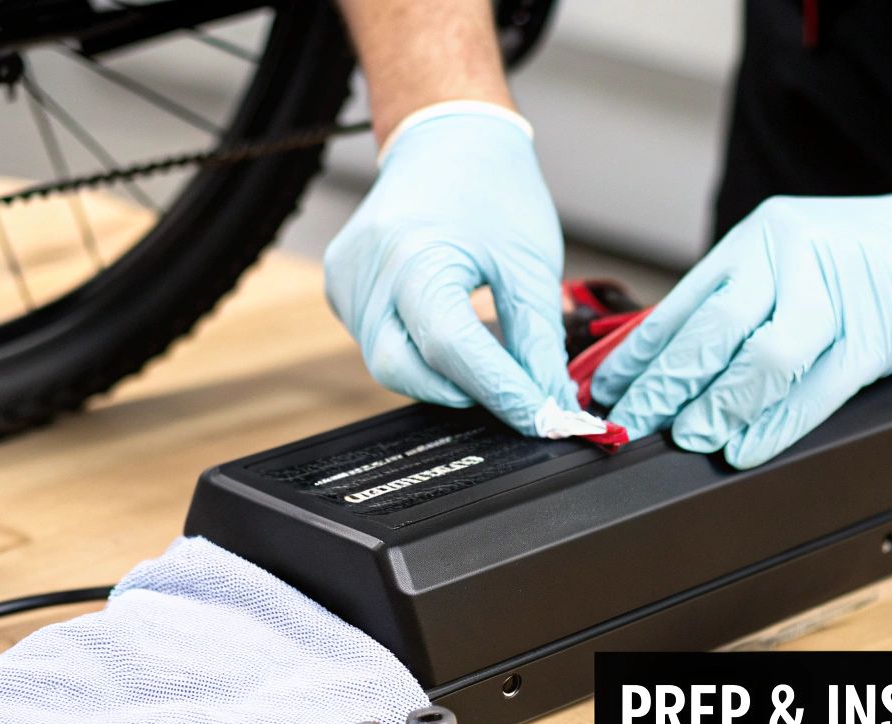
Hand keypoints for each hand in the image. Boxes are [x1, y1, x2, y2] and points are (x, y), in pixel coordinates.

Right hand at [324, 103, 578, 435]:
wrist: (446, 137)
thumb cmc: (490, 185)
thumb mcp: (529, 262)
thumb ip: (538, 339)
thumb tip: (550, 402)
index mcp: (415, 254)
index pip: (454, 350)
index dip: (500, 392)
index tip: (542, 419)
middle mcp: (368, 270)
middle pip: (406, 370)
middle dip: (465, 391)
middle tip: (517, 390)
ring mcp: (346, 281)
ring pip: (391, 363)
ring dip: (444, 373)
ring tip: (489, 353)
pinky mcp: (342, 289)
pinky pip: (379, 343)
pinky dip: (420, 352)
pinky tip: (449, 329)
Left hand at [591, 174, 891, 467]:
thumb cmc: (877, 257)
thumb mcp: (798, 263)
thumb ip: (744, 305)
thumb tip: (672, 366)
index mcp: (760, 240)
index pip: (682, 303)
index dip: (637, 355)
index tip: (604, 393)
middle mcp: (791, 255)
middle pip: (711, 330)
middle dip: (663, 386)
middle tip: (632, 425)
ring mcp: (838, 290)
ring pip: (762, 358)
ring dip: (718, 407)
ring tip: (690, 438)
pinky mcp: (880, 328)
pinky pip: (818, 385)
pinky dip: (777, 424)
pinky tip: (748, 446)